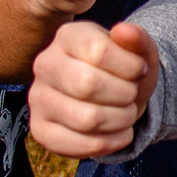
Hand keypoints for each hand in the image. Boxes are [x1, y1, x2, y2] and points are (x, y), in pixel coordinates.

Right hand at [29, 20, 159, 157]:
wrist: (112, 99)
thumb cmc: (123, 72)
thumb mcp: (138, 52)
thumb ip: (138, 39)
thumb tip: (124, 31)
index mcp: (67, 36)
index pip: (99, 51)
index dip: (130, 66)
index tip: (139, 71)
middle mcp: (45, 64)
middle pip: (88, 84)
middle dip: (124, 94)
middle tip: (131, 95)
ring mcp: (38, 98)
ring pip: (86, 118)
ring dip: (120, 120)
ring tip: (126, 114)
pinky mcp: (40, 130)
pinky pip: (79, 145)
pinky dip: (110, 143)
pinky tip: (119, 134)